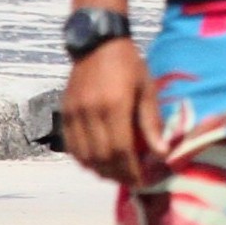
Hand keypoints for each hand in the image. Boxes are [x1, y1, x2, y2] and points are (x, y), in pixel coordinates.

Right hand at [60, 38, 151, 186]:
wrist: (97, 43)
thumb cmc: (129, 64)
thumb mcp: (147, 90)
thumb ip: (151, 123)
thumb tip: (162, 153)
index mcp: (115, 105)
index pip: (121, 150)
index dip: (131, 170)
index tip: (142, 181)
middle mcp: (91, 112)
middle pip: (102, 156)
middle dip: (117, 174)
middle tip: (130, 181)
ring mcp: (74, 113)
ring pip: (84, 155)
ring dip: (99, 170)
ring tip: (115, 175)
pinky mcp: (63, 112)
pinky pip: (70, 145)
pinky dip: (82, 159)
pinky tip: (95, 163)